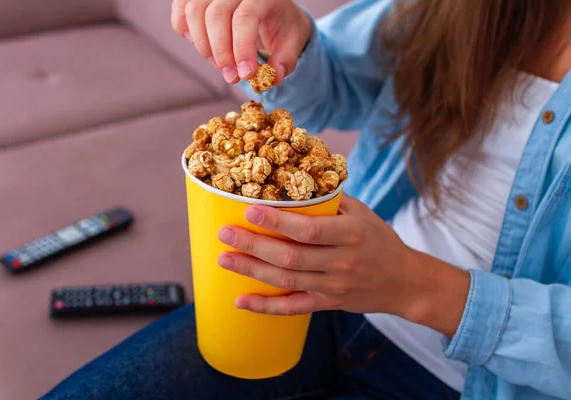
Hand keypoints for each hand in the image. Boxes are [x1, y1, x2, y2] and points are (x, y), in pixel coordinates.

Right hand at [171, 0, 311, 84]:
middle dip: (221, 53)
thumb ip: (286, 60)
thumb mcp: (292, 40)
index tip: (245, 75)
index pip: (245, 17)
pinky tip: (206, 48)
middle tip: (232, 78)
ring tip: (221, 65)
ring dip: (204, 46)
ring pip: (194, 12)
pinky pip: (181, 11)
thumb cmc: (280, 25)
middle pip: (216, 15)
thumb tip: (274, 77)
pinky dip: (187, 34)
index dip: (242, 49)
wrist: (271, 9)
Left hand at [216, 194, 470, 335]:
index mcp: (350, 234)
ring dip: (252, 271)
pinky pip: (293, 308)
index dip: (276, 222)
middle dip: (253, 245)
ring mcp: (333, 287)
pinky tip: (241, 301)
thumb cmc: (378, 240)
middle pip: (290, 256)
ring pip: (286, 281)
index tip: (248, 210)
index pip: (308, 229)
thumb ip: (329, 202)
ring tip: (224, 259)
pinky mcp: (328, 304)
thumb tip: (291, 181)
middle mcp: (341, 262)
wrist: (404, 281)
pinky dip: (266, 307)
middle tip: (224, 233)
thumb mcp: (362, 214)